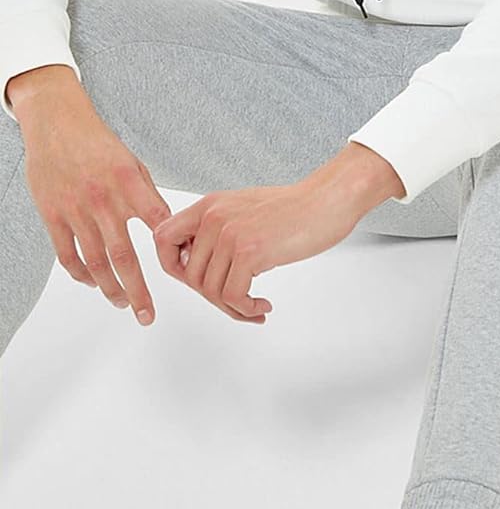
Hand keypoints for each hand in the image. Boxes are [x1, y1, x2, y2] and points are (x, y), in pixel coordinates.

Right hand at [13, 84, 170, 325]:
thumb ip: (147, 196)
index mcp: (129, 183)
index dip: (170, 247)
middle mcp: (102, 199)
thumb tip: (167, 228)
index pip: (157, 221)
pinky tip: (93, 283)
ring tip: (124, 304)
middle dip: (138, 289)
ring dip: (109, 288)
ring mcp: (75, 210)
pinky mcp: (53, 215)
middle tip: (148, 313)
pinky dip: (80, 274)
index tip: (182, 269)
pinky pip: (66, 253)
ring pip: (93, 262)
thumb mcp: (133, 163)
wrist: (57, 125)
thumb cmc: (100, 145)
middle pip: (122, 255)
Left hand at [152, 183, 361, 323]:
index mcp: (209, 205)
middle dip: (212, 297)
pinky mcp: (250, 251)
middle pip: (189, 275)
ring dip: (232, 308)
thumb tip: (202, 262)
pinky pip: (232, 295)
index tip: (197, 280)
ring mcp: (230, 234)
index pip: (162, 239)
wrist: (329, 199)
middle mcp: (213, 217)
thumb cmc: (297, 208)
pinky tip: (261, 306)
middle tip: (236, 302)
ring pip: (210, 290)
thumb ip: (219, 228)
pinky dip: (245, 308)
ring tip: (252, 308)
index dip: (172, 265)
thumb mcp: (245, 209)